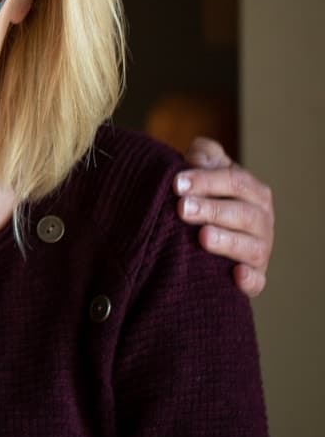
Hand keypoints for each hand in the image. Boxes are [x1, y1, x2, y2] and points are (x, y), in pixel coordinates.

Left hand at [174, 137, 273, 297]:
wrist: (205, 237)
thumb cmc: (205, 198)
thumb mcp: (205, 173)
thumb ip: (204, 156)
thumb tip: (197, 155)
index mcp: (252, 191)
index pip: (235, 181)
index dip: (206, 180)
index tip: (176, 183)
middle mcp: (261, 220)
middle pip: (243, 213)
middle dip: (212, 210)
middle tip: (182, 209)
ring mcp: (259, 250)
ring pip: (251, 247)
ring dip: (227, 242)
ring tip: (202, 237)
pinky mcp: (254, 278)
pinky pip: (257, 281)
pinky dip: (250, 279)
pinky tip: (235, 274)